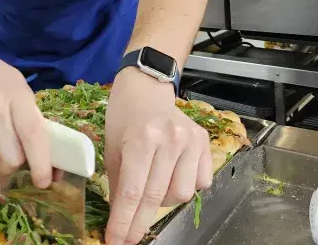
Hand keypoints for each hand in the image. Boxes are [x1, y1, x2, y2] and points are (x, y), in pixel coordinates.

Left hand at [104, 69, 212, 244]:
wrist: (147, 87)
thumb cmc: (124, 116)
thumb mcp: (112, 145)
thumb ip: (118, 180)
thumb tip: (120, 216)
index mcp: (141, 138)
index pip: (132, 191)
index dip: (123, 221)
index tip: (115, 241)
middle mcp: (169, 139)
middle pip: (155, 198)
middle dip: (138, 224)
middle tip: (126, 238)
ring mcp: (190, 141)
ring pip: (181, 194)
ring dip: (162, 202)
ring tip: (150, 189)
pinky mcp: (205, 142)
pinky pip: (200, 183)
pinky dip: (183, 186)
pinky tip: (171, 174)